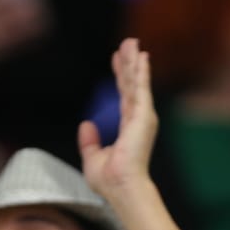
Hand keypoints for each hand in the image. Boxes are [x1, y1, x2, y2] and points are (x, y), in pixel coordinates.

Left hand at [78, 38, 157, 200]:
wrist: (121, 188)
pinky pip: (142, 88)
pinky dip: (142, 72)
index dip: (120, 76)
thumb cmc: (109, 180)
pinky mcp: (144, 116)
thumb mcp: (92, 158)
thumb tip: (86, 125)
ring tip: (132, 42)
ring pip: (136, 82)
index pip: (124, 95)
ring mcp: (142, 117)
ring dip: (134, 61)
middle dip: (129, 63)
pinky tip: (142, 56)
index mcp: (127, 127)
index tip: (117, 59)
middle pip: (131, 84)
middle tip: (128, 43)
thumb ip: (89, 141)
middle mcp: (137, 119)